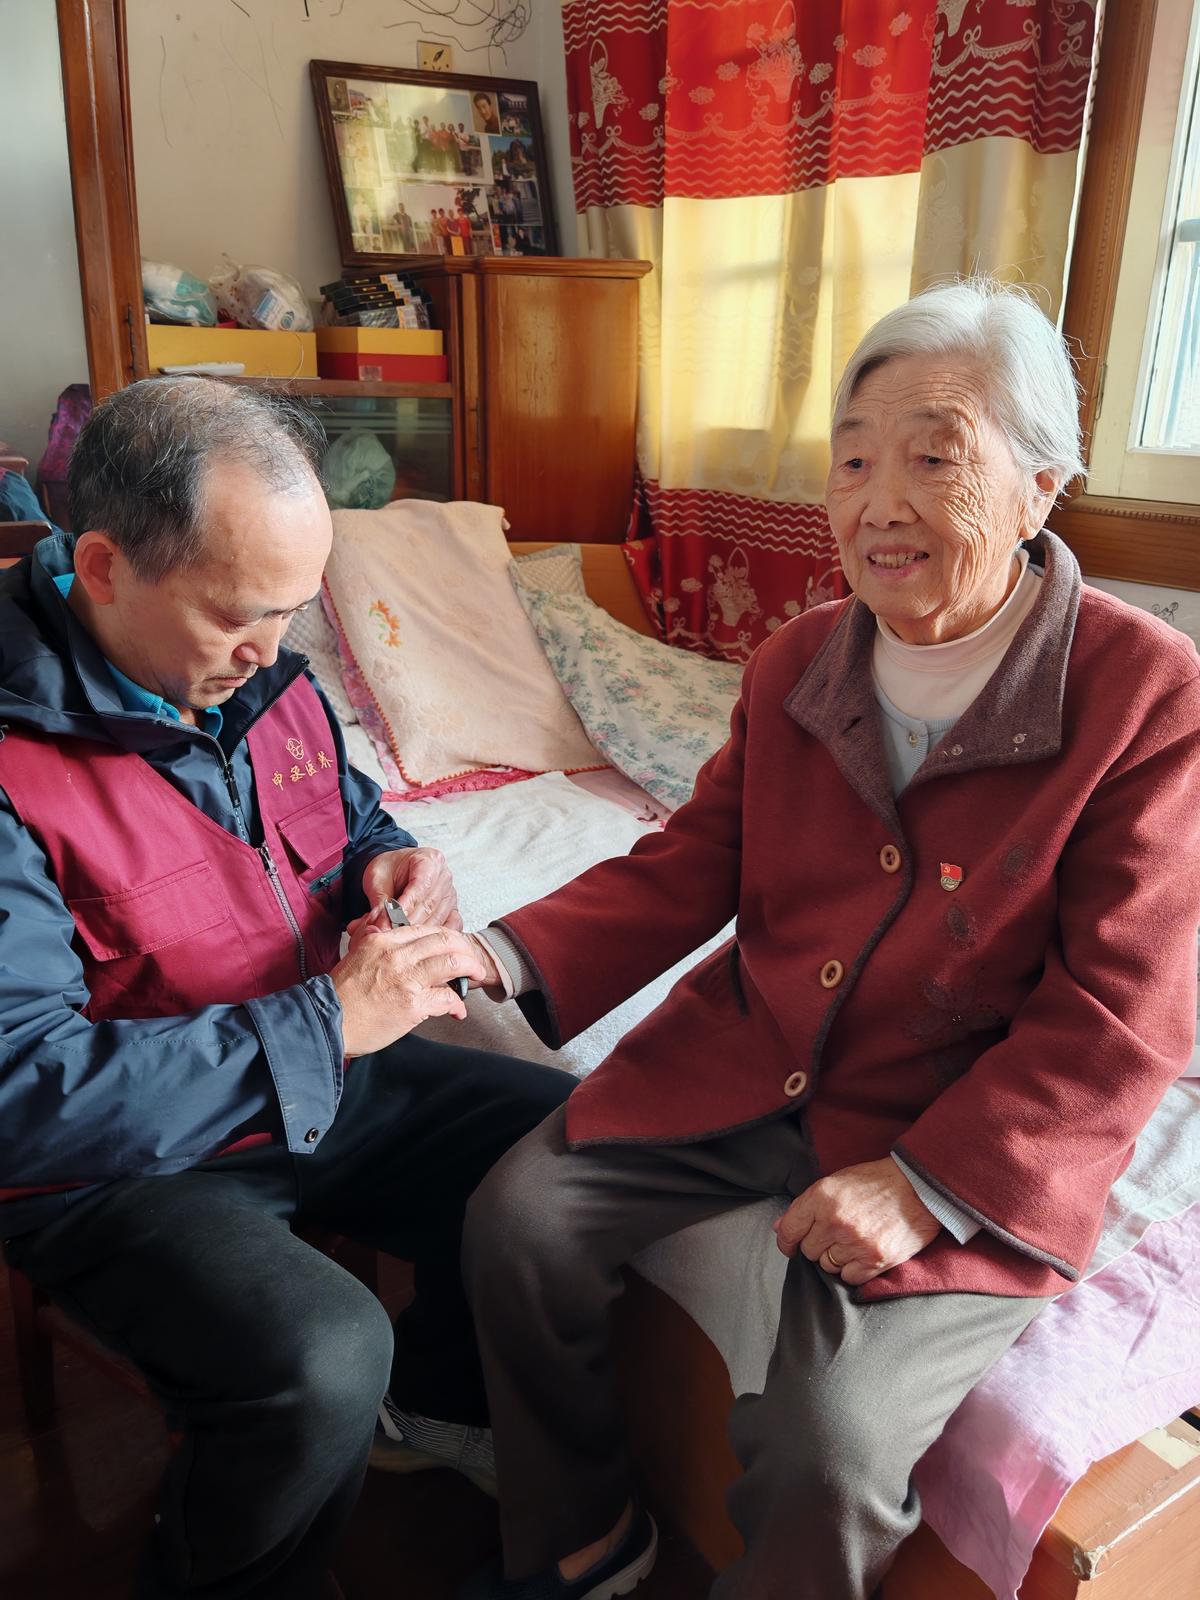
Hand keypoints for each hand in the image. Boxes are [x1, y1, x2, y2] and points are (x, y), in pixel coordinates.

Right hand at [330, 922, 487, 1056]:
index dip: (446, 937)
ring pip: (452, 963)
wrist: (326, 1022)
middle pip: (444, 940)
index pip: (425, 930)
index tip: (454, 946)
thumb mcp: (355, 956)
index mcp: (383, 941)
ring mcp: (406, 978)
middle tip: (472, 960)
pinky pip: (446, 998)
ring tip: (476, 975)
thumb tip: (382, 926)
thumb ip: (373, 940)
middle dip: (464, 949)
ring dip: (470, 968)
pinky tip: (458, 1010)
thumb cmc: (338, 996)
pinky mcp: (412, 1004)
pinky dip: (457, 1004)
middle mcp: (397, 955)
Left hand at [361, 847, 461, 929]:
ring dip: (416, 932)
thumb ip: (380, 903)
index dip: (405, 906)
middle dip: (408, 923)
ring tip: (395, 939)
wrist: (392, 869)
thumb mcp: (376, 880)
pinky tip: (418, 941)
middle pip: (429, 905)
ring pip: (438, 919)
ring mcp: (450, 894)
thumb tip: (381, 927)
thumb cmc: (387, 870)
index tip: (391, 921)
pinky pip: (450, 926)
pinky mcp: (452, 909)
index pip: (420, 887)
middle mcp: (444, 876)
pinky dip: (433, 936)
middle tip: (388, 934)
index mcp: (429, 859)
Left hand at [773, 1159, 941, 1286]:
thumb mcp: (837, 1182)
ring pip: (827, 1266)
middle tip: (836, 1234)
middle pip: (808, 1251)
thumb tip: (781, 1228)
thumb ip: (807, 1205)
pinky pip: (849, 1278)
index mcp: (822, 1197)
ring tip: (854, 1241)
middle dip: (818, 1245)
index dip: (786, 1241)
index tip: (790, 1245)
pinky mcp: (875, 1260)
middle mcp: (835, 1221)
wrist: (920, 1188)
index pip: (789, 1230)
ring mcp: (855, 1242)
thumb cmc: (877, 1182)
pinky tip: (864, 1253)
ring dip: (836, 1258)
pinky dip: (854, 1270)